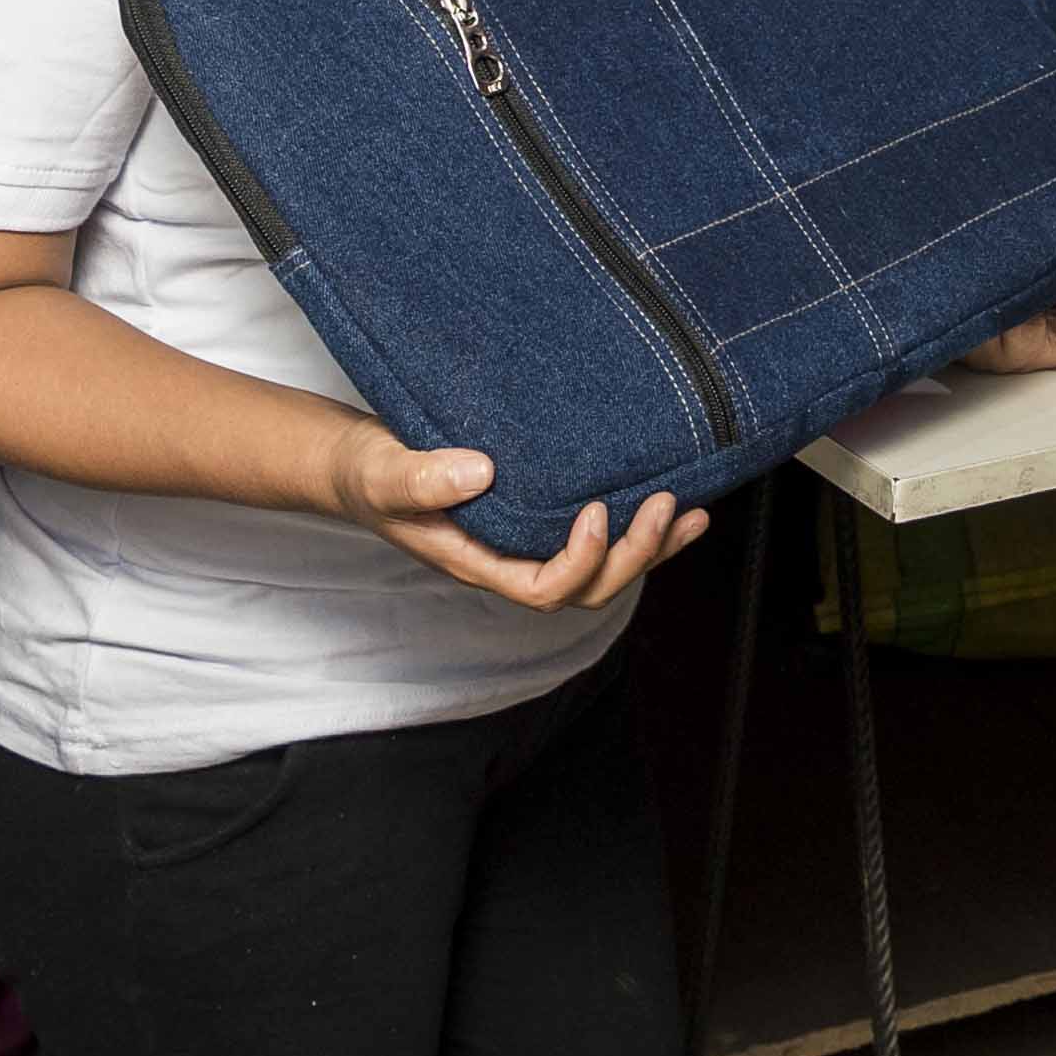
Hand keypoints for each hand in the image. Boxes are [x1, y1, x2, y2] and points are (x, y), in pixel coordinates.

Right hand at [325, 422, 704, 609]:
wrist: (362, 466)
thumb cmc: (369, 473)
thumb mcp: (387, 472)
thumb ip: (424, 478)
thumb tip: (481, 472)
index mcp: (479, 563)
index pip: (544, 589)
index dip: (581, 562)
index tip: (597, 512)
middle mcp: (510, 562)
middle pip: (586, 588)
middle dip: (633, 555)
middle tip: (665, 504)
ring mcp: (527, 545)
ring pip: (602, 570)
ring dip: (651, 546)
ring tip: (693, 514)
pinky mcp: (539, 518)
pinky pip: (598, 538)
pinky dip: (640, 526)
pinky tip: (673, 503)